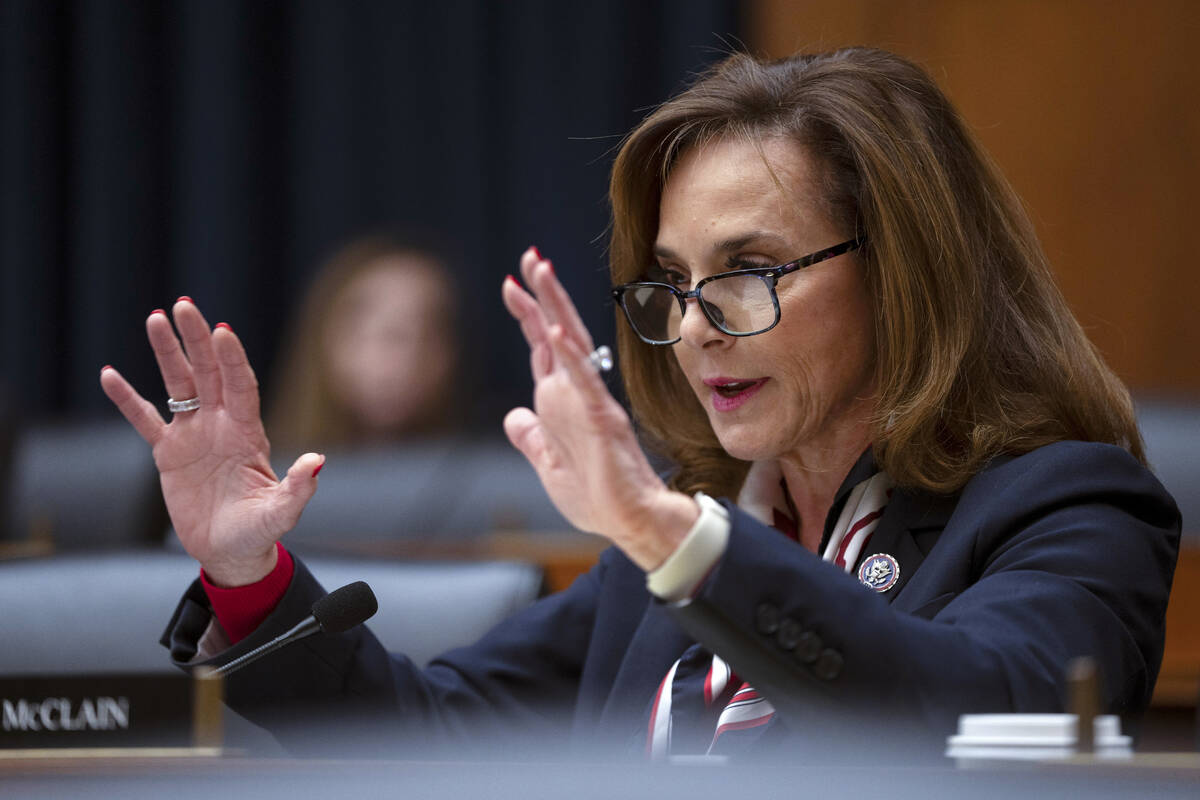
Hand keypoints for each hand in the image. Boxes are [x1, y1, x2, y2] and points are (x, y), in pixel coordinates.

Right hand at [100, 298, 322, 585]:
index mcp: (249, 433)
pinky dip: (127, 399)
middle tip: (184, 304)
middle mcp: (221, 425)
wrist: (231, 551)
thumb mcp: (282, 512)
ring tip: (155, 317)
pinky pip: (145, 419)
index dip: (232, 359)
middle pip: (208, 372)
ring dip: (167, 352)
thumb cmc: (260, 531)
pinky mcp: (167, 453)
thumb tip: (317, 461)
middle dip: (197, 339)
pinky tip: (109, 375)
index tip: (222, 331)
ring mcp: (194, 435)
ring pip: (178, 384)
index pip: (240, 386)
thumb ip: (298, 487)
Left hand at [501, 248, 697, 570]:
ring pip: (571, 344)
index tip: (511, 283)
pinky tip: (558, 329)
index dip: (528, 315)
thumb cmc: (596, 496)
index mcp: (562, 402)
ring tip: (541, 271)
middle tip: (530, 257)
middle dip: (541, 294)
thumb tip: (512, 416)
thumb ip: (531, 438)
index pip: (543, 348)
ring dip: (555, 306)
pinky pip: (584, 381)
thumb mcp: (548, 465)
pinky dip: (571, 354)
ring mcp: (590, 402)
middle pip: (557, 332)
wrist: (630, 522)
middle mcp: (576, 393)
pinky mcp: (602, 419)